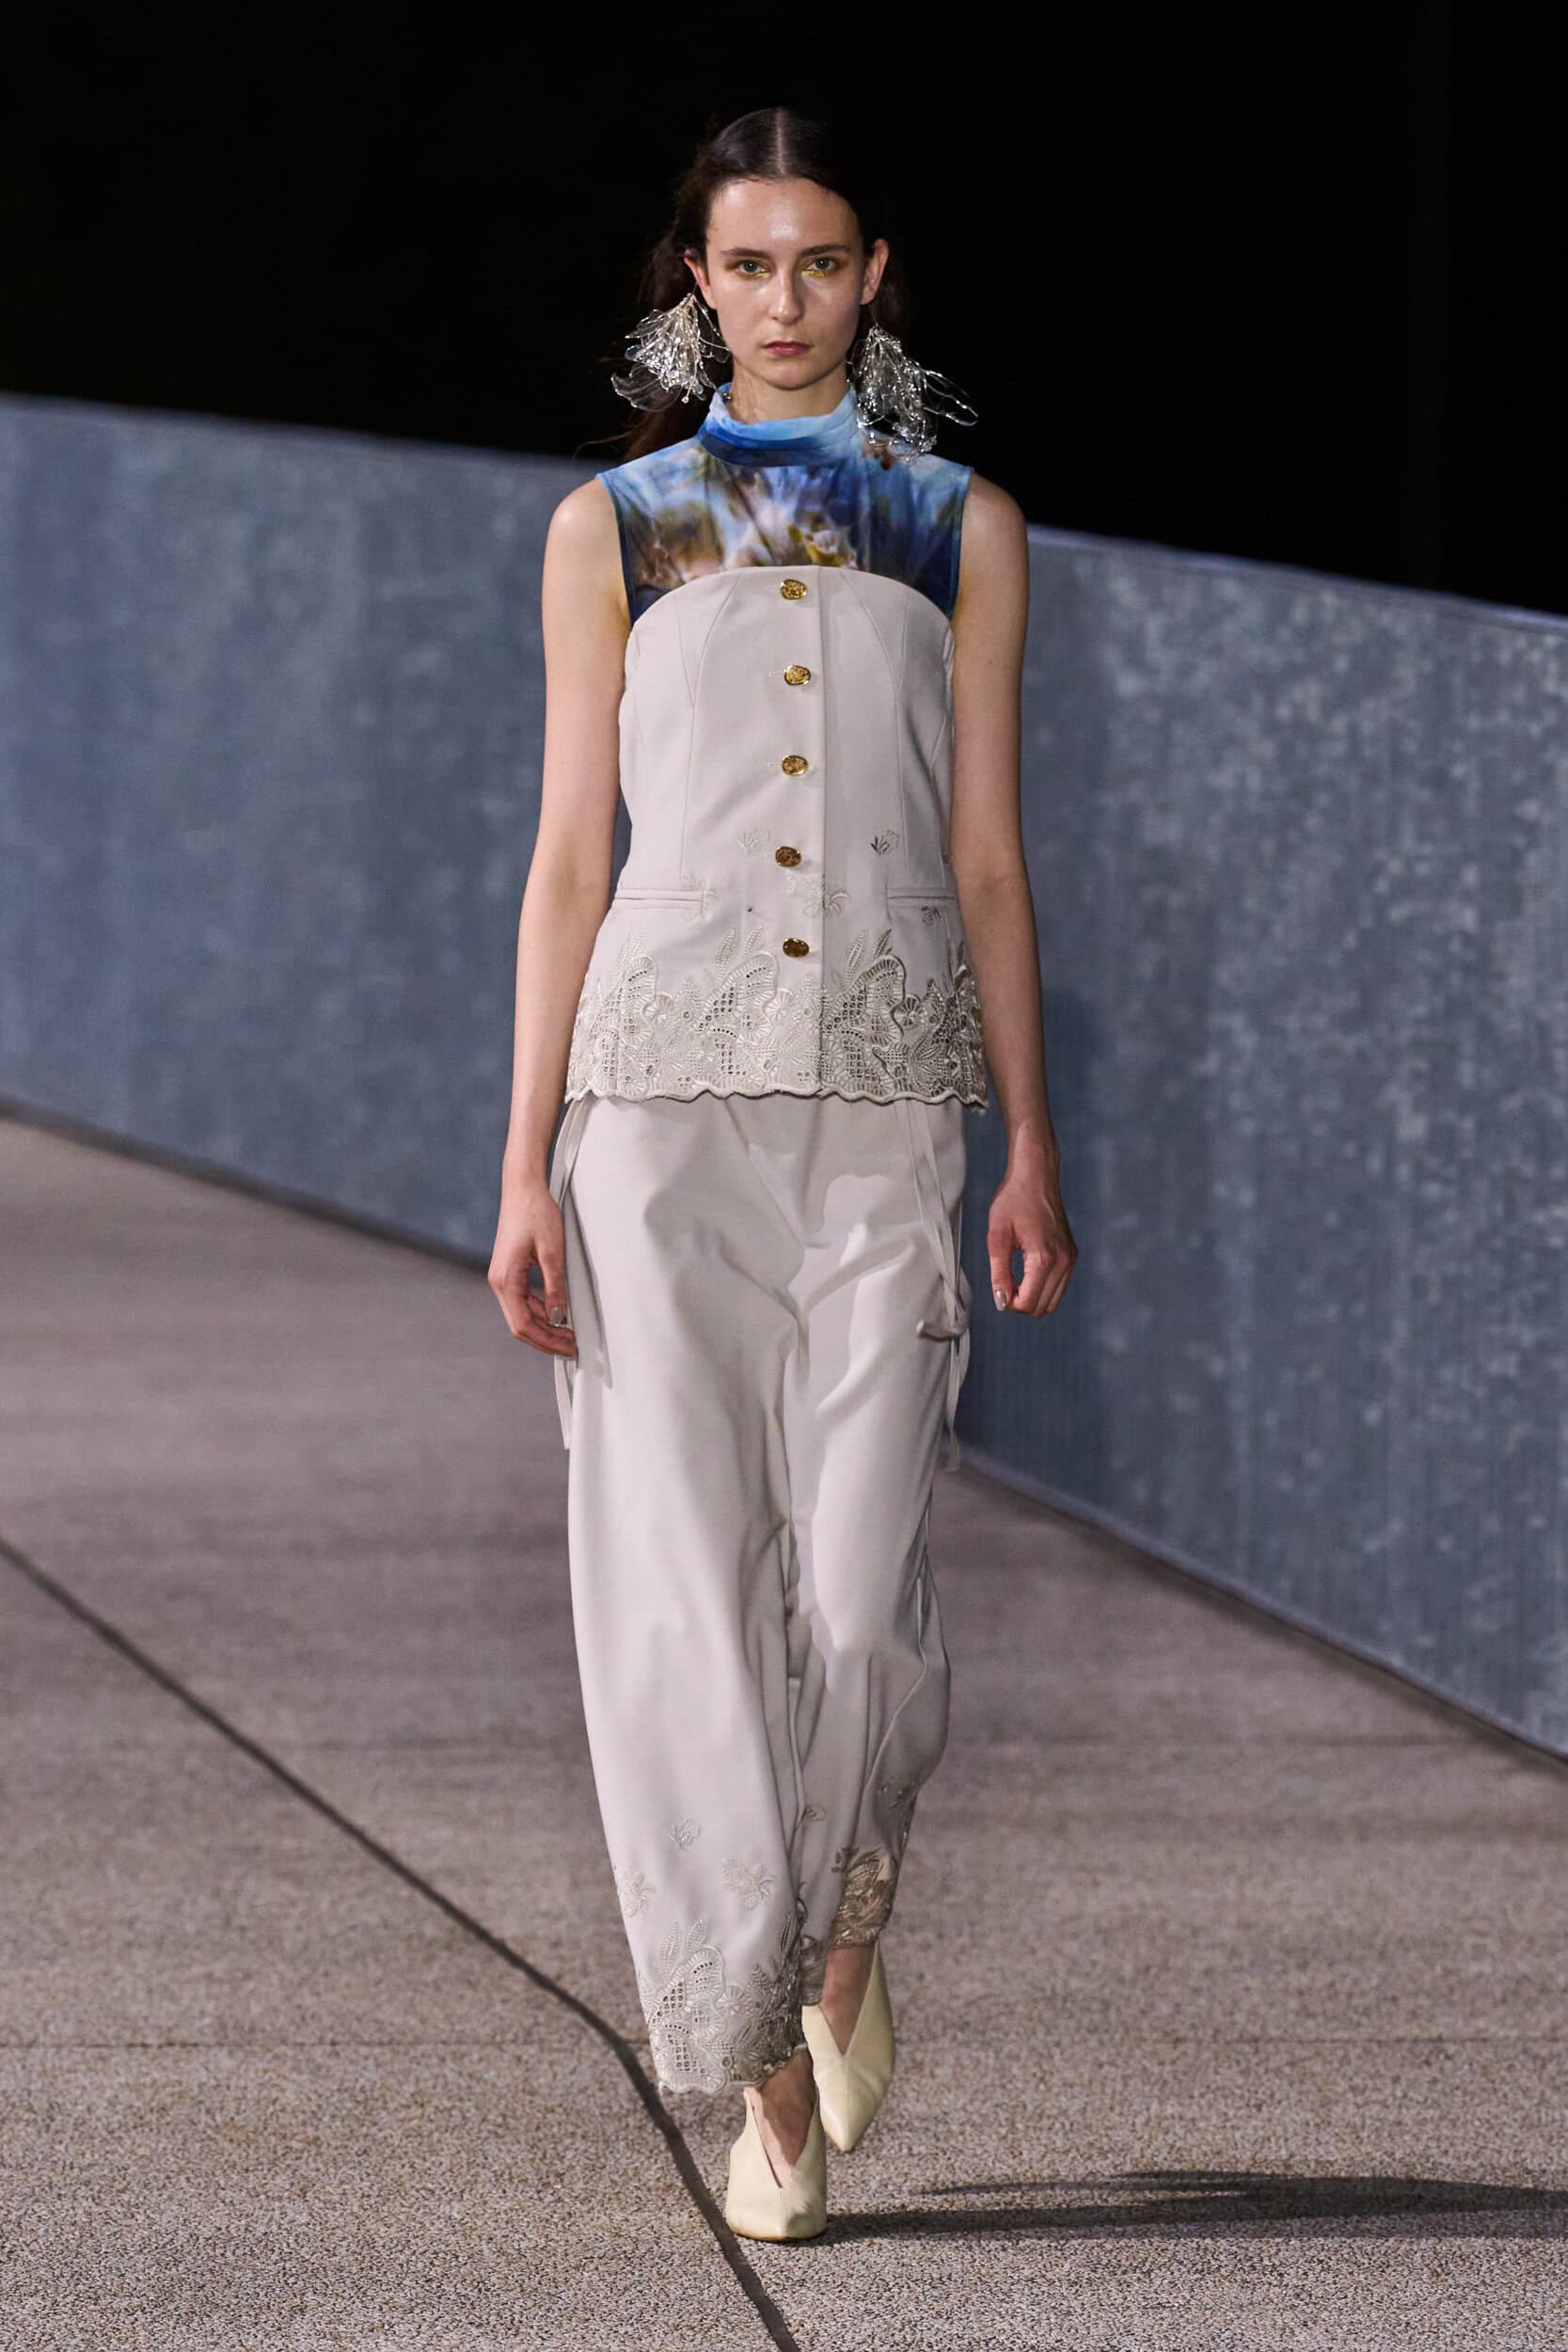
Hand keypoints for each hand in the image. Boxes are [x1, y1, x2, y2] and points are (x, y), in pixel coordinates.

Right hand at [488, 1177, 576, 1355]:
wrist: (522, 1187)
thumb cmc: (535, 1213)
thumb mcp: (552, 1252)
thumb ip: (555, 1287)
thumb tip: (560, 1316)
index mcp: (505, 1280)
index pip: (523, 1325)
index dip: (547, 1341)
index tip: (569, 1347)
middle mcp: (499, 1282)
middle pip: (520, 1325)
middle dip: (546, 1339)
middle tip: (573, 1346)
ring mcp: (502, 1277)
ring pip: (521, 1315)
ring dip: (544, 1327)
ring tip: (569, 1334)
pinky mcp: (509, 1272)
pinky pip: (523, 1301)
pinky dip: (540, 1312)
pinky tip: (558, 1315)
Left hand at [987, 1157, 1076, 1316]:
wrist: (1036, 1176)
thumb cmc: (1014, 1200)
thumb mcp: (997, 1236)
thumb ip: (999, 1273)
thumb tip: (1001, 1302)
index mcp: (1044, 1258)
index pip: (1029, 1303)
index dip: (1009, 1303)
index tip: (998, 1288)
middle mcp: (1063, 1262)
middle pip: (1042, 1307)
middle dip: (1021, 1303)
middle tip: (1004, 1284)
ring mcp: (1070, 1259)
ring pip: (1053, 1300)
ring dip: (1032, 1297)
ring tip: (1014, 1278)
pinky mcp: (1071, 1255)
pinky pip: (1059, 1286)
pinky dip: (1042, 1287)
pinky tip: (1026, 1272)